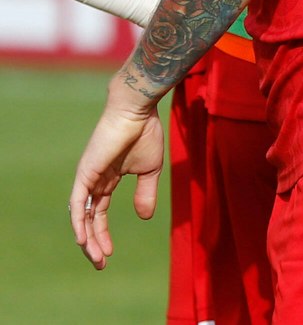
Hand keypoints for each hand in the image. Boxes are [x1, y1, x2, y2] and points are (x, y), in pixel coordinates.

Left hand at [70, 92, 163, 269]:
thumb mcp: (150, 171)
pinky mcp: (86, 173)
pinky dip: (79, 221)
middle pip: (88, 219)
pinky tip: (82, 238)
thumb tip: (144, 218)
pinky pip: (78, 203)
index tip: (110, 254)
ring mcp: (87, 178)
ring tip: (95, 257)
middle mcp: (93, 182)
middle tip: (100, 263)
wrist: (137, 112)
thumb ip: (146, 194)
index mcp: (108, 181)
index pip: (100, 214)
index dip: (103, 235)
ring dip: (87, 238)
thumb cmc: (145, 134)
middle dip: (94, 242)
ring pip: (82, 216)